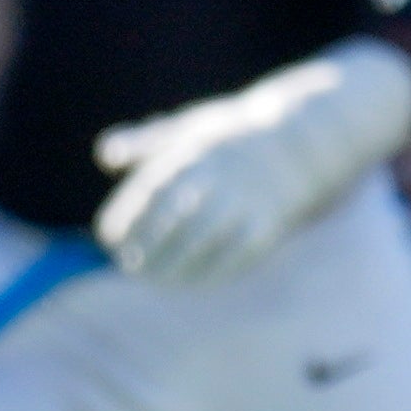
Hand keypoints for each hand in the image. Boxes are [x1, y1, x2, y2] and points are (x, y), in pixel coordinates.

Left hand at [91, 39, 410, 285]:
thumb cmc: (233, 135)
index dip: (126, 218)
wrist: (304, 136)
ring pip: (205, 239)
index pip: (149, 191)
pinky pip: (239, 253)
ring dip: (175, 265)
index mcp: (193, 152)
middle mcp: (219, 175)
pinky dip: (213, 272)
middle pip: (174, 218)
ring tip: (155, 281)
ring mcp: (246, 199)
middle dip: (147, 247)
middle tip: (128, 268)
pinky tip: (192, 283)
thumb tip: (106, 154)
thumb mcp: (191, 126)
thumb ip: (146, 142)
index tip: (109, 239)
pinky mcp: (271, 221)